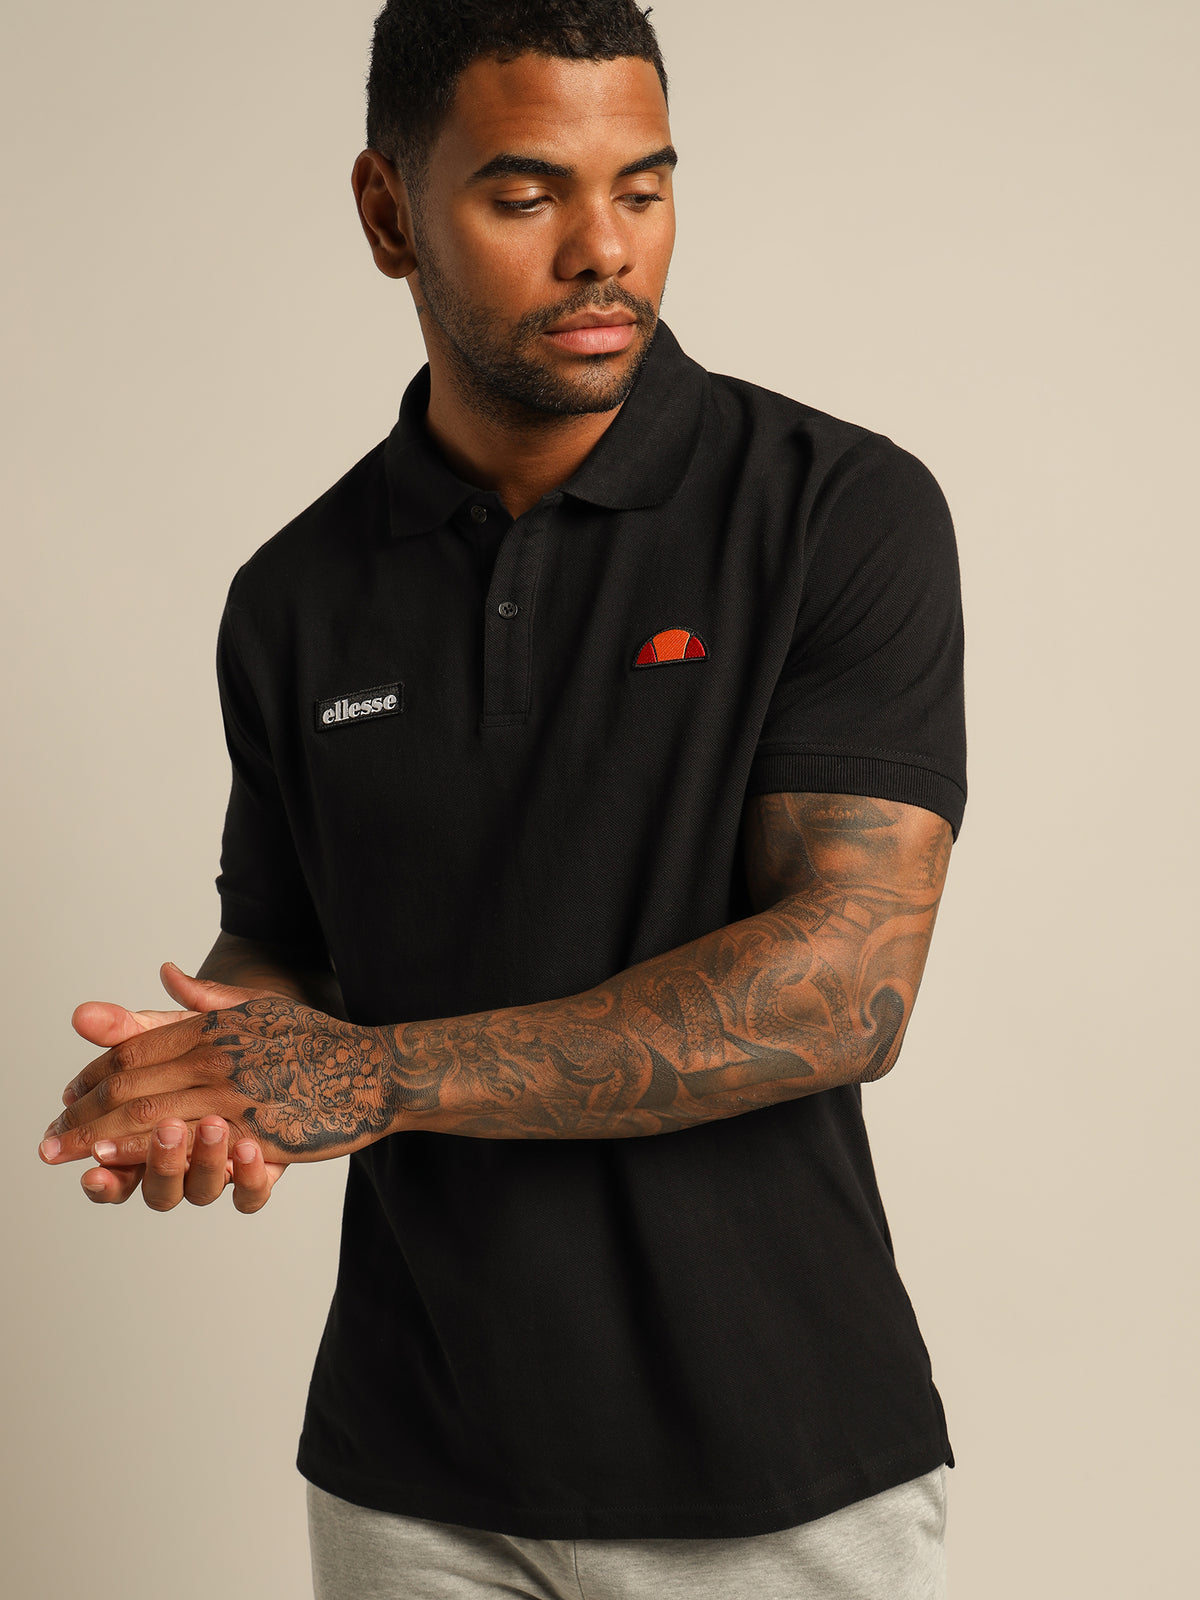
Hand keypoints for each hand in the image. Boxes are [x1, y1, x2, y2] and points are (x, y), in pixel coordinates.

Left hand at [41, 962, 398, 1170]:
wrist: (374, 1070)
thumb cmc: (316, 1041)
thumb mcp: (259, 1009)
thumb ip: (207, 999)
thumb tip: (166, 973)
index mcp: (214, 1027)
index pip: (136, 1049)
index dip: (94, 1072)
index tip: (68, 1094)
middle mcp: (218, 1058)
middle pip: (132, 1086)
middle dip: (84, 1113)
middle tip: (49, 1138)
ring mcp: (237, 1096)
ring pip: (151, 1117)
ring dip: (102, 1136)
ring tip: (70, 1153)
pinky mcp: (258, 1134)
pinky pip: (190, 1147)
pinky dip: (148, 1154)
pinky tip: (119, 1162)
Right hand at [62, 973, 287, 1210]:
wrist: (309, 1054)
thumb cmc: (233, 1043)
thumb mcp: (187, 1027)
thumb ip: (135, 1029)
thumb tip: (82, 1013)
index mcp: (151, 1128)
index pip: (107, 1149)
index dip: (85, 1143)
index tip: (61, 1138)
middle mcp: (182, 1158)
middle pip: (150, 1183)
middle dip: (144, 1159)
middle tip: (151, 1132)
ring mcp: (222, 1168)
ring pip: (198, 1191)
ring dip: (199, 1162)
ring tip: (211, 1125)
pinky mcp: (262, 1172)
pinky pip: (251, 1194)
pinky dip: (248, 1177)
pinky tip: (250, 1149)